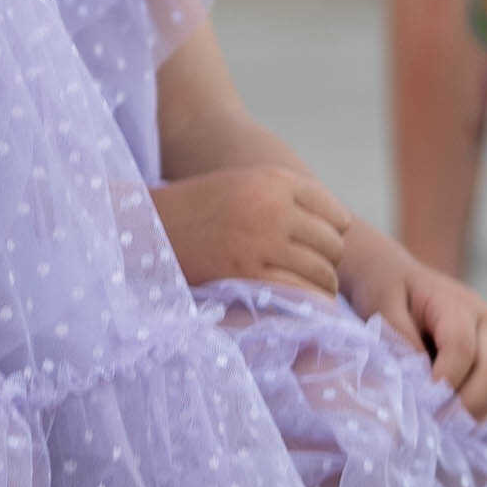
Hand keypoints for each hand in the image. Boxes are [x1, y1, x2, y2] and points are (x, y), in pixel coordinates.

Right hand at [156, 159, 358, 300]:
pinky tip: (296, 306)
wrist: (148, 225)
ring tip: (305, 293)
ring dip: (319, 287)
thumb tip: (338, 233)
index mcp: (276, 180)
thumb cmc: (199, 209)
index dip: (331, 236)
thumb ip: (288, 199)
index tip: (315, 249)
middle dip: (325, 262)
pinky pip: (301, 293)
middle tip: (308, 275)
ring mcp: (263, 240)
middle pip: (333, 244)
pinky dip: (306, 303)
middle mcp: (274, 206)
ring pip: (322, 272)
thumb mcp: (246, 185)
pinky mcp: (248, 272)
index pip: (335, 214)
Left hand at [345, 231, 486, 420]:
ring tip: (457, 434)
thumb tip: (420, 380)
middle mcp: (485, 323)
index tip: (422, 404)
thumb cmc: (384, 290)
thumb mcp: (382, 306)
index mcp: (457, 305)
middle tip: (439, 429)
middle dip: (467, 406)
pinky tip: (480, 430)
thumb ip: (399, 338)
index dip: (444, 380)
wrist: (394, 275)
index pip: (461, 348)